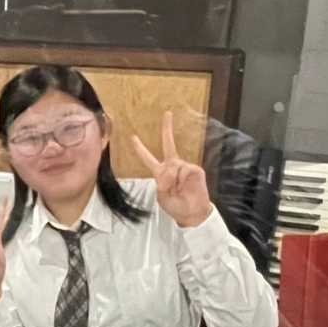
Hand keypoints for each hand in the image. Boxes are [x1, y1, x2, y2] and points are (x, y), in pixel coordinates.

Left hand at [131, 110, 211, 227]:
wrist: (192, 213)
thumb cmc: (176, 205)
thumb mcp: (161, 196)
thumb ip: (161, 182)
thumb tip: (169, 172)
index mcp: (161, 172)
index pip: (148, 158)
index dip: (140, 148)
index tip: (132, 137)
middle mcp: (172, 166)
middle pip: (168, 144)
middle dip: (167, 129)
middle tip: (167, 113)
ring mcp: (184, 166)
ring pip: (173, 167)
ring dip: (173, 181)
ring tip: (178, 190)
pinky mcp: (195, 169)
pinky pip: (184, 171)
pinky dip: (182, 180)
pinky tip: (186, 187)